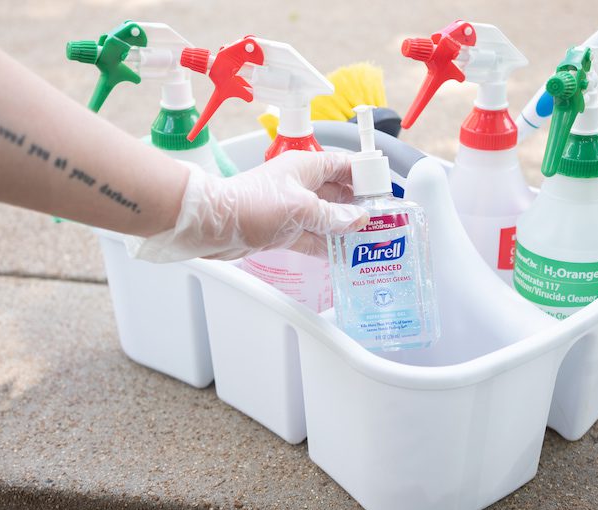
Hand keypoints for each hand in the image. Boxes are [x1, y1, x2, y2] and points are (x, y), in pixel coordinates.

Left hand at [129, 150, 368, 261]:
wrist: (213, 224)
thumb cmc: (252, 205)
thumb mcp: (300, 209)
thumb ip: (332, 216)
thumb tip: (358, 220)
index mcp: (306, 167)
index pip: (344, 164)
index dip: (365, 175)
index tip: (383, 189)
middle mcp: (301, 185)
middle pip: (338, 192)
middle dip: (359, 206)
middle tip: (381, 221)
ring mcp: (292, 208)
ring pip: (327, 217)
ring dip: (344, 229)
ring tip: (367, 242)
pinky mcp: (283, 229)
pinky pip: (312, 236)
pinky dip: (326, 245)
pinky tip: (343, 256)